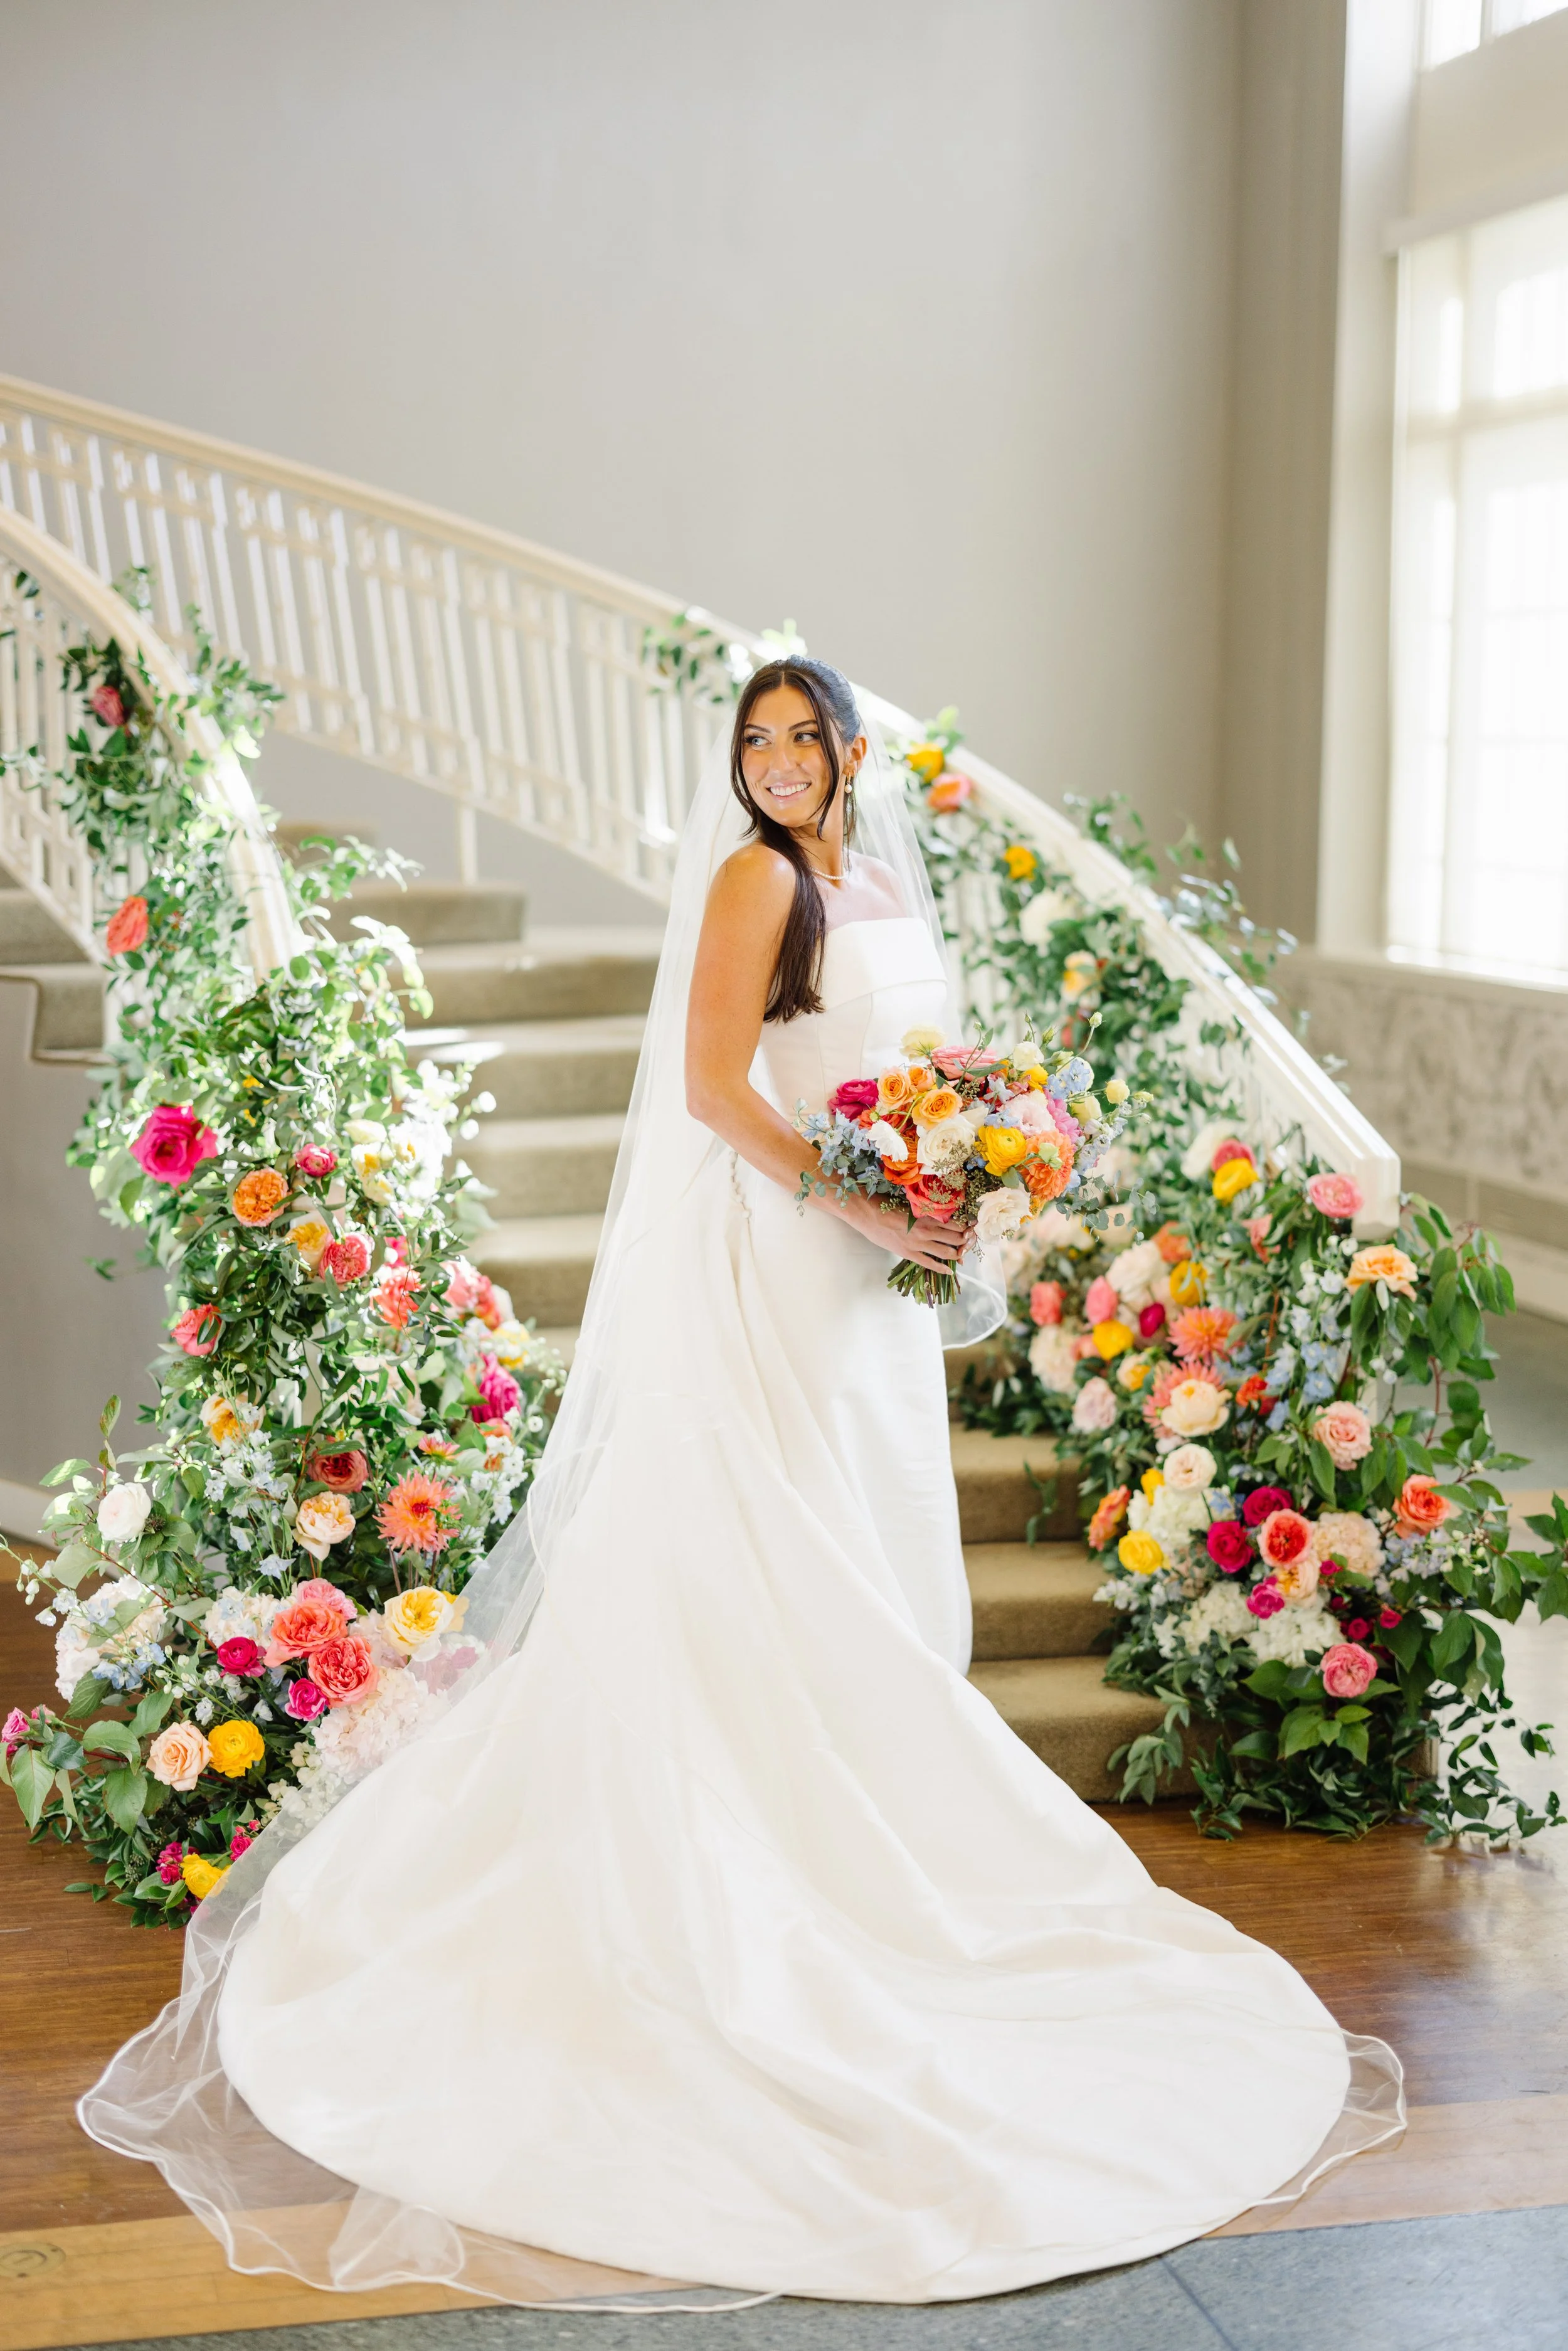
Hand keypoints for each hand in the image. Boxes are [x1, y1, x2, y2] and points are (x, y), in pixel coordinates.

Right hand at [834, 1192, 966, 1272]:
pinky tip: (949, 1271)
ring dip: (958, 1253)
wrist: (868, 1215)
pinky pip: (929, 1263)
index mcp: (928, 1215)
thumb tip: (941, 1215)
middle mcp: (927, 1230)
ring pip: (947, 1252)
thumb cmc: (888, 1205)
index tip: (973, 1227)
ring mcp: (918, 1244)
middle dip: (966, 1241)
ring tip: (963, 1254)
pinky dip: (941, 1268)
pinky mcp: (909, 1253)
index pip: (956, 1223)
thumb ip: (926, 1210)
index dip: (967, 1227)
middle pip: (956, 1238)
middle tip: (971, 1241)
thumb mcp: (911, 1204)